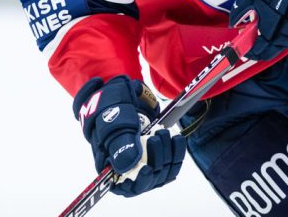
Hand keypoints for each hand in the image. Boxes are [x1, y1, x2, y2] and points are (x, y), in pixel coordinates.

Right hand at [72, 76, 185, 196]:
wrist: (123, 101)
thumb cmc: (110, 114)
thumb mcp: (111, 125)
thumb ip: (119, 145)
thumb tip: (127, 165)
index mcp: (110, 168)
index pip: (125, 187)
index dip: (138, 182)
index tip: (148, 170)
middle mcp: (129, 173)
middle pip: (148, 179)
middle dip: (156, 157)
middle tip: (156, 135)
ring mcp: (146, 166)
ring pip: (163, 171)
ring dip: (167, 153)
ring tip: (163, 131)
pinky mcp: (160, 159)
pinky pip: (173, 163)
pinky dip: (177, 150)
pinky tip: (176, 137)